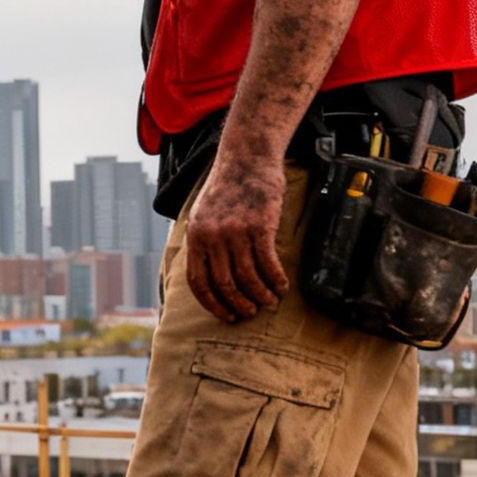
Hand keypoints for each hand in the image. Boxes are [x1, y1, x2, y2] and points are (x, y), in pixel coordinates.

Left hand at [185, 149, 288, 322]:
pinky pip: (267, 262)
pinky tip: (281, 285)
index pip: (198, 281)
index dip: (212, 303)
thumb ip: (203, 242)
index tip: (225, 316)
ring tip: (268, 301)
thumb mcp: (202, 215)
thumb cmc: (226, 190)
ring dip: (260, 294)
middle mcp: (212, 237)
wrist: (246, 160)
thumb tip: (206, 272)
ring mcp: (236, 232)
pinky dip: (275, 278)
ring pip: (247, 276)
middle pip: (224, 283)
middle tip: (250, 312)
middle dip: (239, 304)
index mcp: (196, 237)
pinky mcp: (260, 225)